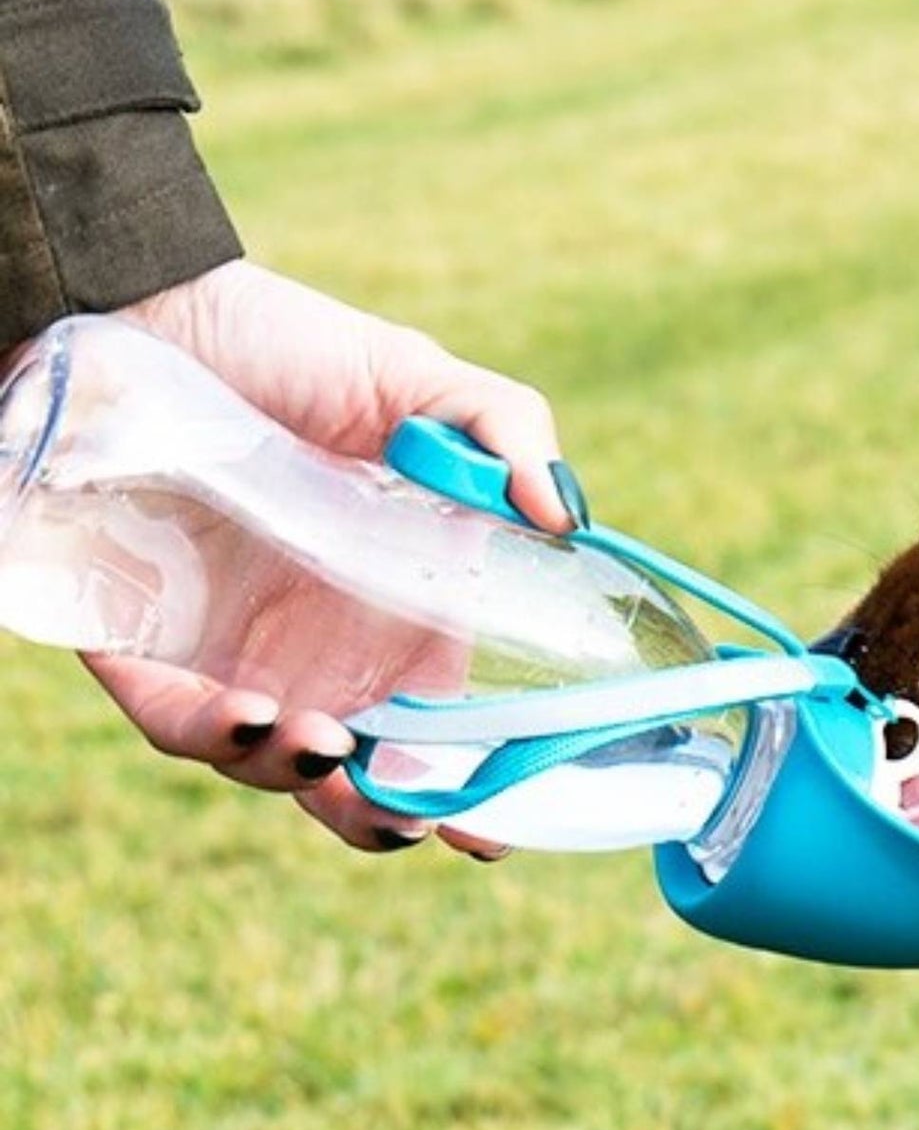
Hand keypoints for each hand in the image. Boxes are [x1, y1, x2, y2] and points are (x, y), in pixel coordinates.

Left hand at [81, 260, 578, 854]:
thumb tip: (567, 515)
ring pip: (267, 764)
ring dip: (300, 776)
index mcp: (401, 607)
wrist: (143, 304)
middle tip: (414, 818)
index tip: (499, 824)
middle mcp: (321, 647)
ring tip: (325, 743)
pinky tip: (252, 715)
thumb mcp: (414, 378)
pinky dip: (213, 736)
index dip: (476, 780)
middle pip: (360, 775)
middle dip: (386, 818)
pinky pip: (172, 718)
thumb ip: (504, 429)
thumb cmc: (287, 344)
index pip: (450, 722)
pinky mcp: (140, 642)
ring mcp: (232, 651)